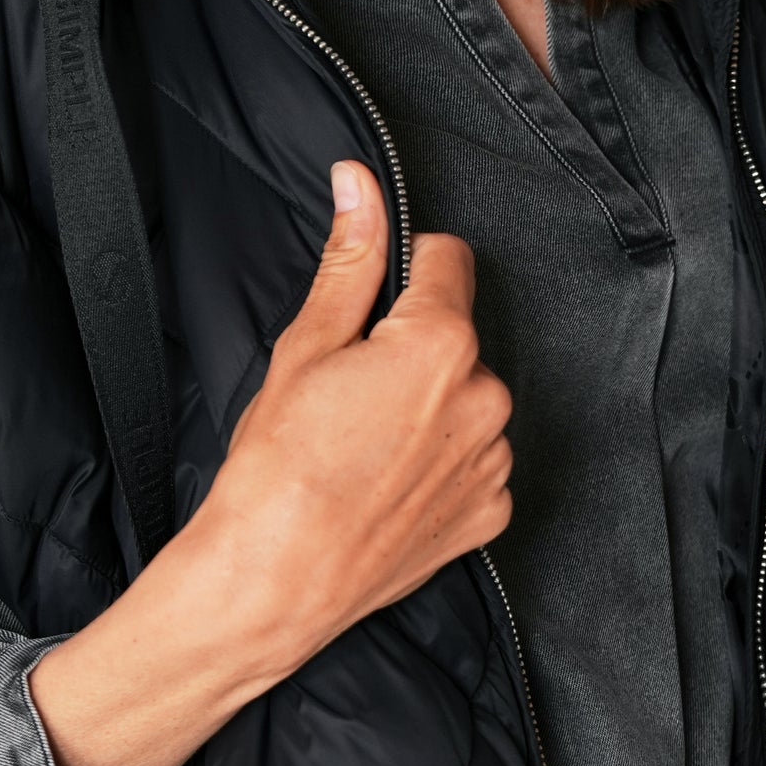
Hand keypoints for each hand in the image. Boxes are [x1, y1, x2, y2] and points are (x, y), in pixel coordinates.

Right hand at [27, 161, 511, 765]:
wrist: (273, 580)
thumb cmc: (279, 468)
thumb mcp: (305, 347)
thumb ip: (350, 259)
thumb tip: (360, 185)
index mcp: (441, 343)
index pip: (448, 260)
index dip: (405, 270)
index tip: (372, 306)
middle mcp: (485, 398)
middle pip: (458, 338)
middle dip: (412, 349)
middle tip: (350, 390)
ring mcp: (492, 461)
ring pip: (467, 401)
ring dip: (431, 408)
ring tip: (365, 445)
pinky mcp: (489, 514)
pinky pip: (475, 463)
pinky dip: (440, 465)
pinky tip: (387, 483)